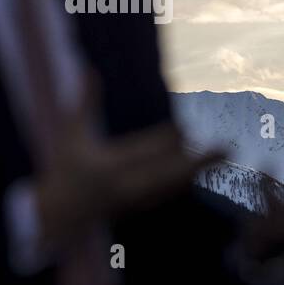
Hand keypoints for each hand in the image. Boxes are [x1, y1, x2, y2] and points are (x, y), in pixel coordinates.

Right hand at [34, 74, 223, 249]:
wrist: (58, 216)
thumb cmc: (63, 168)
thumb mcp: (71, 133)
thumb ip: (84, 102)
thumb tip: (90, 68)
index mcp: (105, 168)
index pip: (139, 154)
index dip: (162, 143)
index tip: (185, 130)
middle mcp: (124, 187)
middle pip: (166, 175)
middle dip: (196, 163)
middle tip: (225, 149)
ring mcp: (134, 201)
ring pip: (172, 187)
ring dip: (196, 171)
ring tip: (222, 156)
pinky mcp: (139, 208)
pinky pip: (167, 194)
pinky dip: (183, 182)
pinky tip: (201, 170)